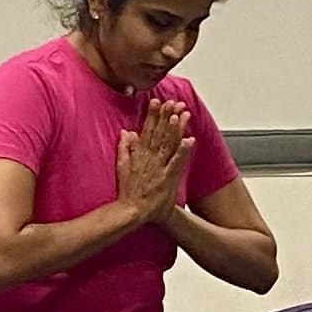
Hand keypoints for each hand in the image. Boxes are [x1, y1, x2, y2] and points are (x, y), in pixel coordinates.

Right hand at [116, 100, 193, 224]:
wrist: (131, 210)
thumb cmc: (129, 191)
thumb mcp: (122, 166)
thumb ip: (124, 148)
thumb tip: (126, 132)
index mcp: (140, 154)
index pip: (147, 130)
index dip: (153, 115)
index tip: (157, 101)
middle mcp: (150, 158)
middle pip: (159, 133)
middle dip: (166, 116)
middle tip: (173, 101)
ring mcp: (159, 167)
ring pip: (168, 143)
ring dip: (175, 128)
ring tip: (181, 113)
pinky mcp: (167, 178)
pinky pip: (177, 162)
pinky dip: (183, 151)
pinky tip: (190, 140)